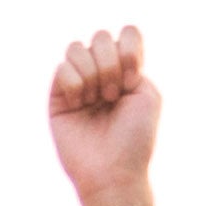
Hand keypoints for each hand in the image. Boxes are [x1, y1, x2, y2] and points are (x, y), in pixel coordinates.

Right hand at [47, 27, 159, 205]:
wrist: (112, 172)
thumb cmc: (135, 139)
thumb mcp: (147, 95)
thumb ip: (131, 62)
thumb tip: (101, 49)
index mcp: (127, 71)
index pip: (126, 34)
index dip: (129, 49)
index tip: (132, 79)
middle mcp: (102, 74)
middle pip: (100, 37)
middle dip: (110, 65)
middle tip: (113, 96)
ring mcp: (79, 84)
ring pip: (77, 48)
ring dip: (92, 74)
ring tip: (97, 101)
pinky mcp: (57, 97)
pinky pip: (61, 69)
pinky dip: (74, 84)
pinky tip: (79, 105)